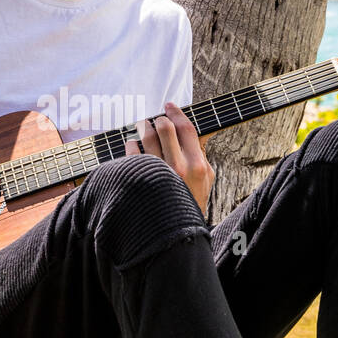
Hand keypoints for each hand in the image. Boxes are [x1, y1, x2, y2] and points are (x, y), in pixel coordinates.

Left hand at [125, 101, 214, 217]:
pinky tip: (132, 144)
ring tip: (143, 127)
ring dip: (143, 128)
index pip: (187, 129)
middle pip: (165, 128)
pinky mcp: (142, 181)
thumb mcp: (206, 179)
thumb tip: (195, 131)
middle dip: (159, 119)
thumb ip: (200, 154)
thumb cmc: (191, 201)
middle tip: (155, 119)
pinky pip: (132, 154)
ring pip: (146, 138)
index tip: (169, 106)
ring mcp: (159, 175)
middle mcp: (179, 168)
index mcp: (197, 165)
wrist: (177, 231)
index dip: (177, 113)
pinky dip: (131, 145)